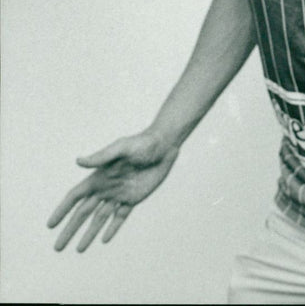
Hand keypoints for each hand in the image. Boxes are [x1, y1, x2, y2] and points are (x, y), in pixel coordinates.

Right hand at [47, 130, 178, 251]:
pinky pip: (120, 217)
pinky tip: (105, 239)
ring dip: (89, 234)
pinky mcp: (134, 198)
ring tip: (79, 250)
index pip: (75, 197)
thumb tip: (78, 161)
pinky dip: (112, 228)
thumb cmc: (142, 143)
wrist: (165, 145)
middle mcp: (106, 187)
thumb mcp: (122, 148)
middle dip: (70, 230)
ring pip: (100, 219)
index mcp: (99, 176)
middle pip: (83, 213)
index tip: (50, 225)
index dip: (62, 211)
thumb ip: (101, 157)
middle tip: (58, 248)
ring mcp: (119, 194)